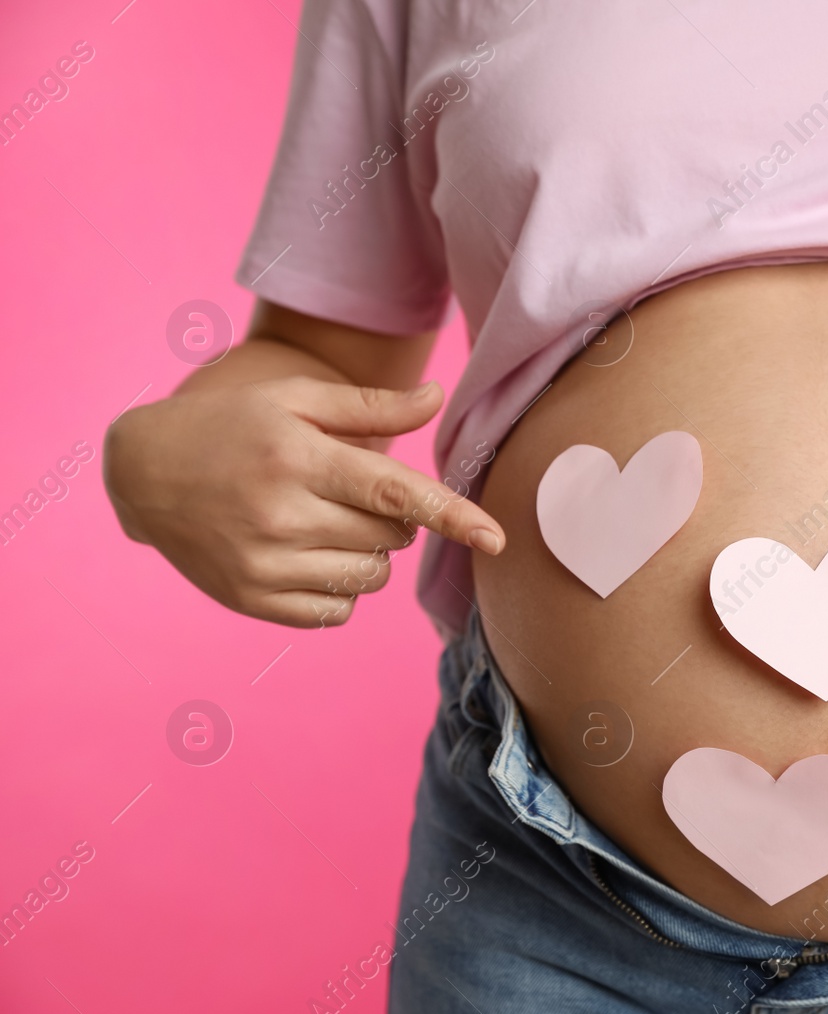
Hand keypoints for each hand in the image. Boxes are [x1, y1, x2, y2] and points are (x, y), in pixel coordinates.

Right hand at [104, 377, 504, 626]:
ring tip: (325, 521)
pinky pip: (336, 612)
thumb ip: (369, 407)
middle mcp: (280, 514)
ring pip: (370, 576)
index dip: (452, 515)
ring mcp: (262, 564)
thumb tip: (437, 398)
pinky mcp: (251, 600)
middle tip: (346, 490)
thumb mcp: (294, 400)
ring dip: (368, 552)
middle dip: (391, 515)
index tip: (497, 538)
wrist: (142, 472)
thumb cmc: (231, 425)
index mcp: (298, 458)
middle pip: (390, 535)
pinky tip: (309, 556)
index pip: (394, 492)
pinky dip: (340, 589)